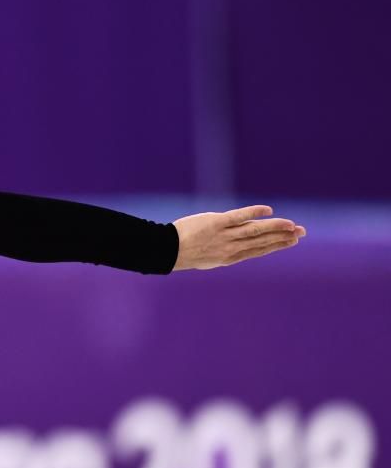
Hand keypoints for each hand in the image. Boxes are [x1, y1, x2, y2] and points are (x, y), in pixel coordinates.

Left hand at [171, 205, 306, 271]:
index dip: (277, 245)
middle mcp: (231, 248)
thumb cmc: (184, 253)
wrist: (166, 251)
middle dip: (283, 237)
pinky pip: (238, 217)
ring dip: (275, 227)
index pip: (259, 250)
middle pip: (262, 241)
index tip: (293, 240)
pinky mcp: (216, 223)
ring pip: (254, 231)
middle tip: (301, 232)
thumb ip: (226, 249)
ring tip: (292, 225)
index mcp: (230, 257)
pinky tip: (267, 210)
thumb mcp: (209, 257)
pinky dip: (253, 213)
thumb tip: (239, 241)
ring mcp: (224, 235)